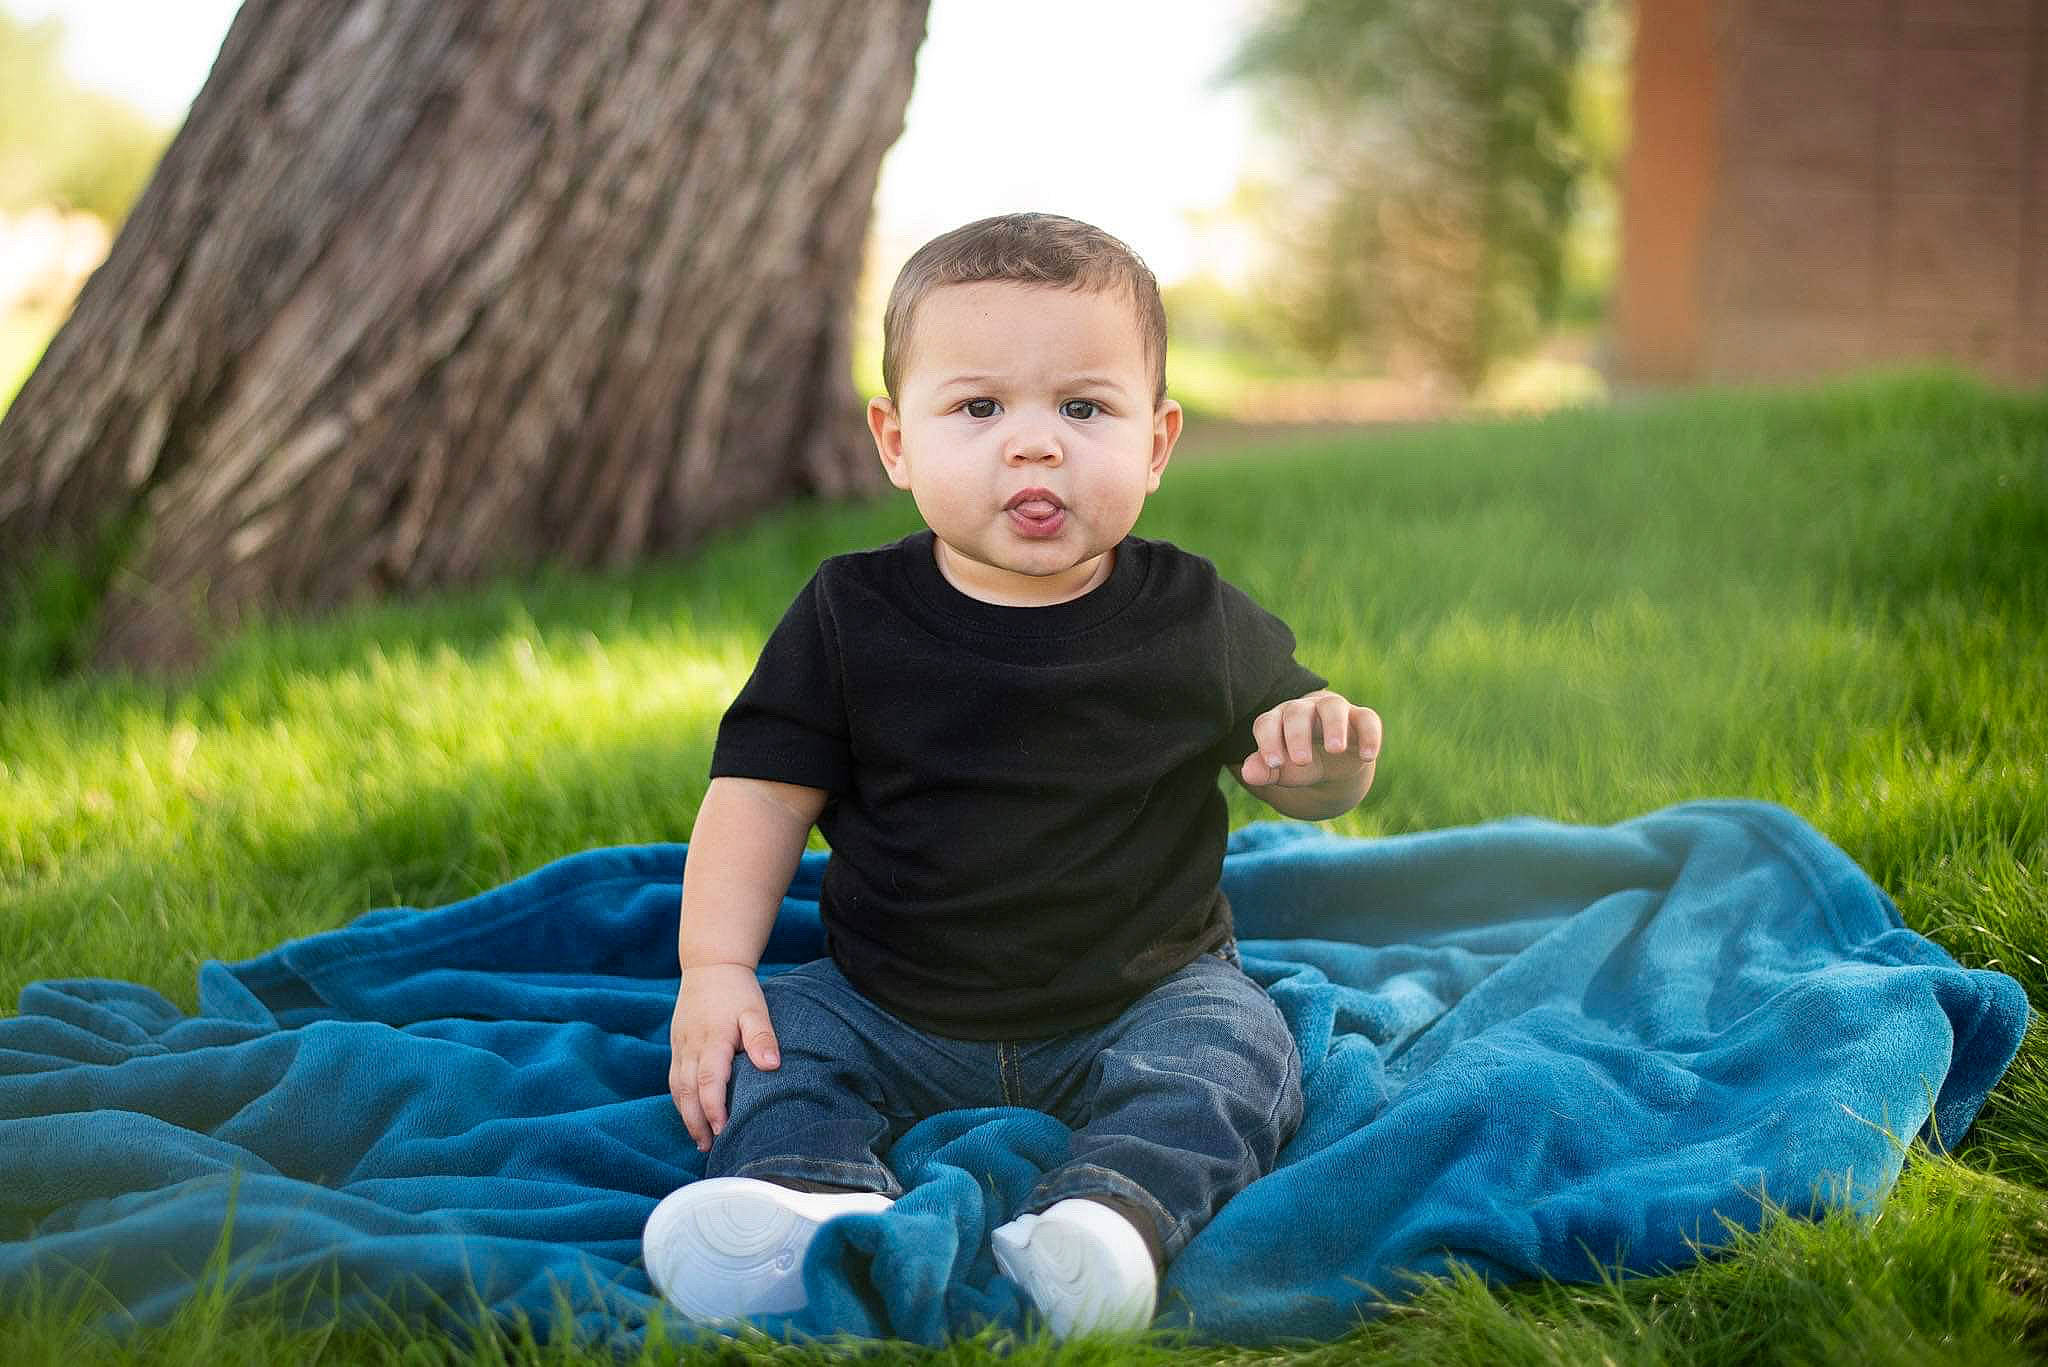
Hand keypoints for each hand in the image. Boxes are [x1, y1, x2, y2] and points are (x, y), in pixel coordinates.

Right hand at [668, 962, 780, 1152]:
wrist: (709, 965)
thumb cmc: (736, 990)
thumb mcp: (755, 1008)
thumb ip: (762, 1036)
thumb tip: (771, 1065)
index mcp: (711, 1040)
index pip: (708, 1081)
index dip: (714, 1108)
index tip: (723, 1130)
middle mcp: (690, 1047)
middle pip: (687, 1092)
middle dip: (696, 1122)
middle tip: (709, 1148)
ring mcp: (680, 1047)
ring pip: (676, 1089)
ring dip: (686, 1116)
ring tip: (701, 1141)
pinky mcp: (677, 1046)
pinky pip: (673, 1080)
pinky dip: (680, 1101)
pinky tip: (691, 1115)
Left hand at [1238, 689, 1380, 790]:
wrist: (1332, 764)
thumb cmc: (1298, 763)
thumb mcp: (1282, 770)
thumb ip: (1265, 771)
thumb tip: (1248, 773)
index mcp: (1278, 721)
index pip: (1267, 723)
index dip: (1268, 741)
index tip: (1274, 763)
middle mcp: (1304, 710)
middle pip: (1296, 712)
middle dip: (1297, 735)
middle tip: (1302, 761)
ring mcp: (1333, 712)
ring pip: (1332, 707)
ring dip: (1334, 726)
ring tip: (1335, 749)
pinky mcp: (1360, 720)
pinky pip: (1367, 719)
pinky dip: (1369, 735)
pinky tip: (1367, 756)